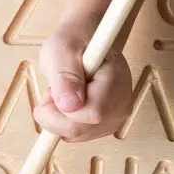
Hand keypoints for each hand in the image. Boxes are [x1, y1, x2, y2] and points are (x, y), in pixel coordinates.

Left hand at [35, 22, 133, 142]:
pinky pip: (79, 135)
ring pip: (79, 135)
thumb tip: (69, 106)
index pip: (93, 113)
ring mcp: (117, 115)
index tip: (51, 90)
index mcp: (116, 78)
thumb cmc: (74, 40)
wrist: (85, 39)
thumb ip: (65, 76)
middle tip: (53, 90)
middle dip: (57, 115)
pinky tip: (69, 101)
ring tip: (63, 91)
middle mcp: (122, 101)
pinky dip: (66, 121)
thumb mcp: (62, 49)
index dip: (63, 109)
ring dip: (60, 117)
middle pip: (83, 130)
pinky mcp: (107, 124)